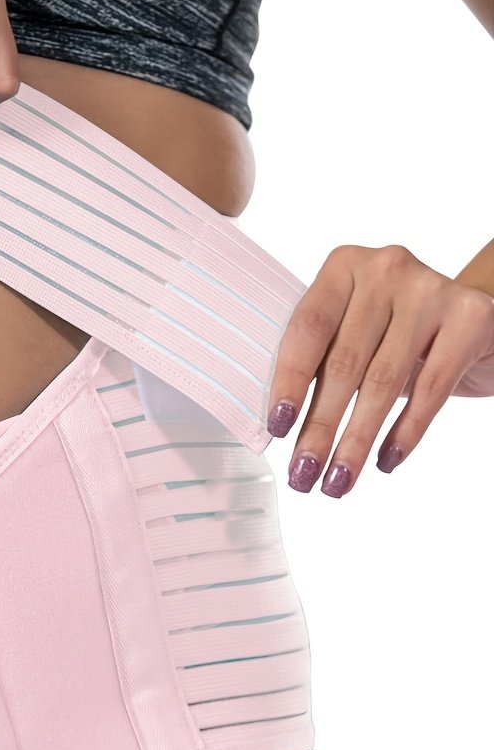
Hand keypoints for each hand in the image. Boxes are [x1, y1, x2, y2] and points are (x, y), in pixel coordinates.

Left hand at [265, 244, 493, 496]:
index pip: (307, 330)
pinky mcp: (471, 318)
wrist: (474, 320)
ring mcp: (431, 289)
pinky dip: (406, 431)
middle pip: (344, 363)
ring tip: (337, 480)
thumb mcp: (352, 334)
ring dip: (356, 440)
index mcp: (342, 268)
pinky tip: (386, 460)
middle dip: (320, 427)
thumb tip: (281, 427)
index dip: (289, 383)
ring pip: (383, 381)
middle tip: (303, 473)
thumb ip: (320, 362)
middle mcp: (386, 270)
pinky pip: (431, 387)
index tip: (276, 429)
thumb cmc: (394, 332)